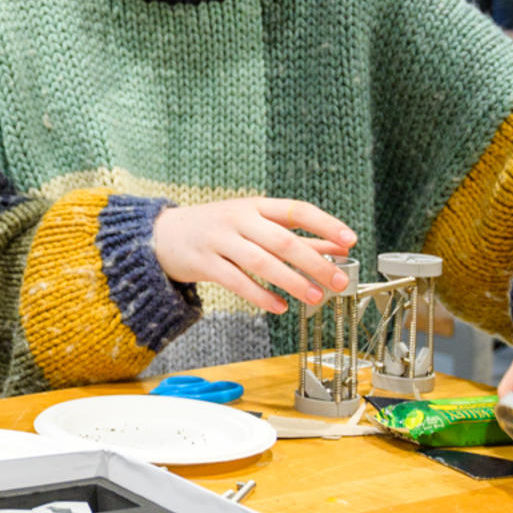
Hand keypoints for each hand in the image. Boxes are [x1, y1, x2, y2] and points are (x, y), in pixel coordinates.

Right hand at [150, 198, 357, 312]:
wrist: (162, 235)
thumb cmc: (217, 229)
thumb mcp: (254, 225)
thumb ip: (294, 237)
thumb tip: (336, 249)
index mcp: (255, 206)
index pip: (296, 210)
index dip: (325, 224)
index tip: (350, 240)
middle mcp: (238, 219)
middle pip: (282, 240)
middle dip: (314, 262)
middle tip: (339, 281)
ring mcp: (219, 240)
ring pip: (261, 262)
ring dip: (292, 281)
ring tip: (315, 297)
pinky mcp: (204, 262)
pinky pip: (237, 282)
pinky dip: (261, 296)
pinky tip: (280, 307)